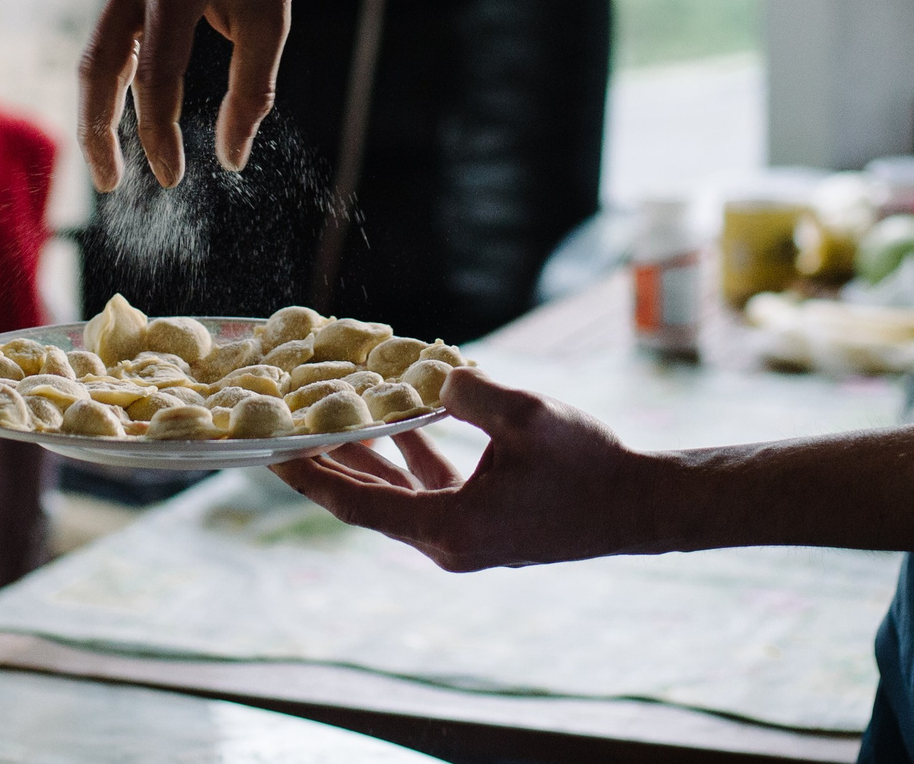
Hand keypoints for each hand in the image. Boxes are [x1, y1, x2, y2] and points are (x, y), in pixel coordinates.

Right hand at [77, 0, 316, 188]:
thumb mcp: (271, 17)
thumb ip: (253, 90)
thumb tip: (232, 161)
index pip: (156, 78)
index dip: (160, 135)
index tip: (174, 178)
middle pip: (98, 68)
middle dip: (98, 132)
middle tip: (110, 187)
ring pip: (94, 53)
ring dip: (96, 109)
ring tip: (108, 161)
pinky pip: (108, 34)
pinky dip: (111, 77)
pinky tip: (123, 111)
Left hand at [273, 368, 664, 571]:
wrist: (640, 506)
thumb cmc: (589, 464)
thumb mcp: (529, 416)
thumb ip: (473, 392)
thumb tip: (432, 371)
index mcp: (450, 528)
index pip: (358, 504)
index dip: (312, 476)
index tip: (273, 453)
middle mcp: (448, 542)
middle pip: (368, 502)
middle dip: (328, 465)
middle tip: (285, 432)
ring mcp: (466, 537)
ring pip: (397, 497)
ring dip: (368, 459)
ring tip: (333, 421)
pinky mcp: (483, 525)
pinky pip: (430, 492)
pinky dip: (411, 460)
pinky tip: (404, 423)